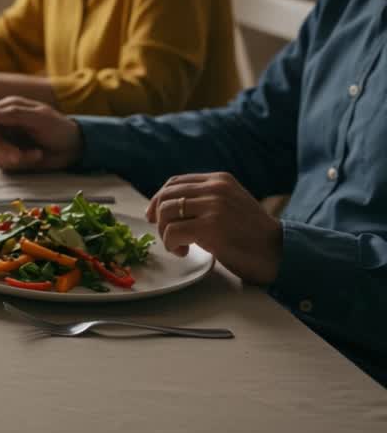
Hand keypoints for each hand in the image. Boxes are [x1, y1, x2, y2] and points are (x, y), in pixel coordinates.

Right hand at [0, 96, 82, 171]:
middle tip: (19, 157)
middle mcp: (4, 123)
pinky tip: (36, 157)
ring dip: (14, 158)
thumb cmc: (59, 128)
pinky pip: (3, 163)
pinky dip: (20, 164)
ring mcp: (6, 140)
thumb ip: (15, 114)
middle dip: (2, 149)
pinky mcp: (10, 155)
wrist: (73, 147)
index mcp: (9, 108)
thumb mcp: (40, 118)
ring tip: (36, 155)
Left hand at [145, 172, 281, 284]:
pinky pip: (172, 232)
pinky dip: (171, 244)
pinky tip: (183, 252)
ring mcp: (213, 206)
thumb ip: (205, 199)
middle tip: (165, 236)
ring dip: (165, 233)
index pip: (175, 182)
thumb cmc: (252, 235)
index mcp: (219, 180)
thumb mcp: (229, 205)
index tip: (152, 216)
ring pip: (165, 212)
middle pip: (166, 196)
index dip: (157, 199)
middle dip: (158, 218)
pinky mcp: (210, 226)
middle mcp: (215, 188)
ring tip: (178, 246)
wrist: (279, 252)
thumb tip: (167, 207)